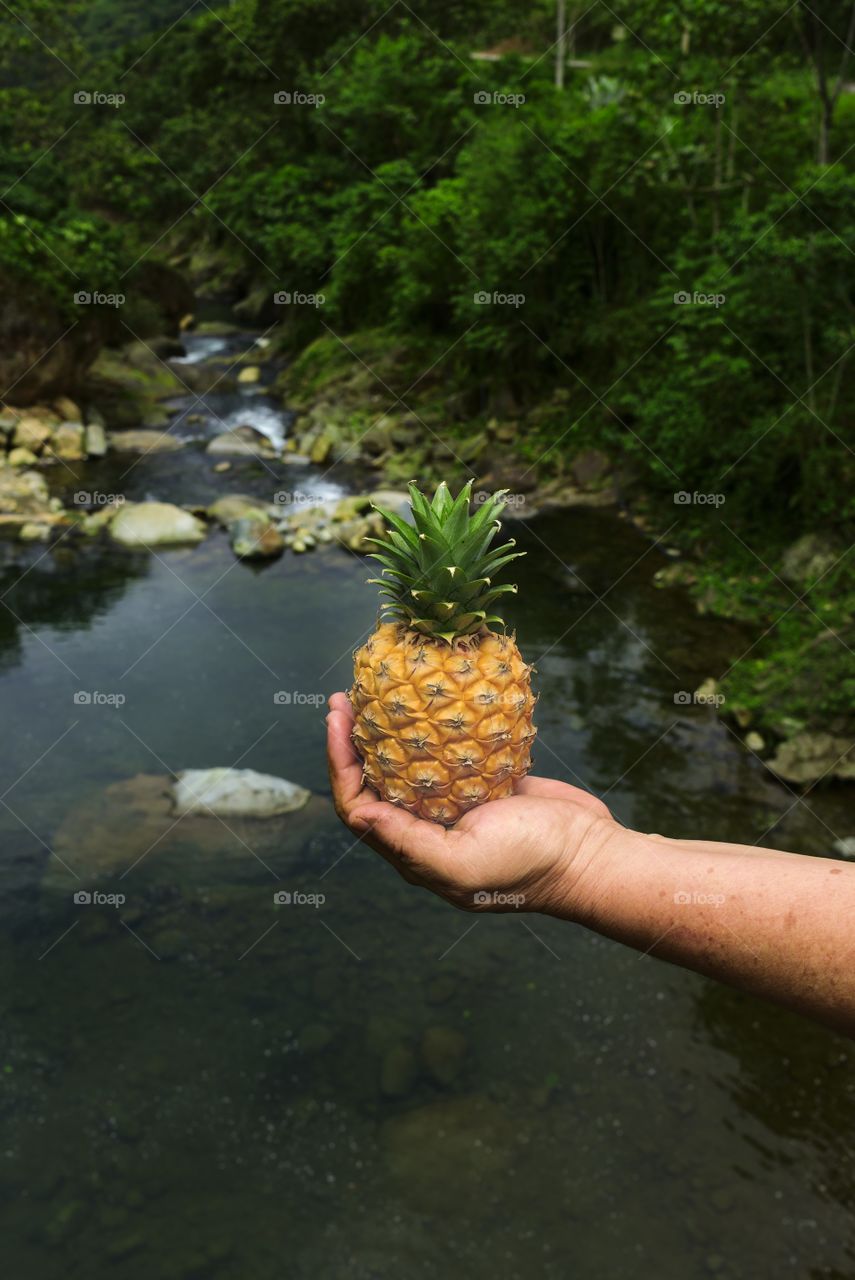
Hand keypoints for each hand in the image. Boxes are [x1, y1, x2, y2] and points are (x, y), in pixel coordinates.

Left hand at [326, 691, 619, 916]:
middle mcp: (428, 828)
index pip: (358, 806)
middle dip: (355, 740)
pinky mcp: (485, 782)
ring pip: (409, 761)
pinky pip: (449, 749)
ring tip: (378, 690)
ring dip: (390, 728)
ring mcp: (457, 803)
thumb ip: (409, 843)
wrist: (590, 854)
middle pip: (376, 779)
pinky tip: (431, 695)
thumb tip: (360, 813)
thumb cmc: (529, 863)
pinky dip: (434, 725)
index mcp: (414, 851)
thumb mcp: (464, 861)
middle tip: (346, 697)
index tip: (337, 720)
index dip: (341, 764)